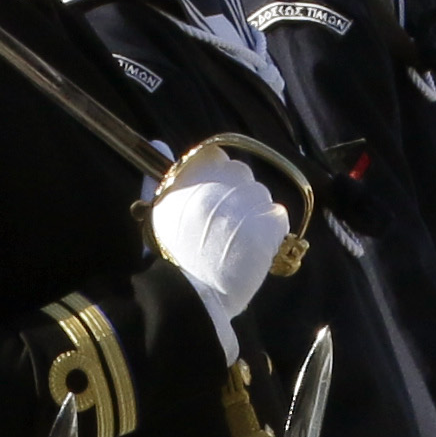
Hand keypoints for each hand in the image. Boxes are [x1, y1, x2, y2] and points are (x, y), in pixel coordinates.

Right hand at [147, 156, 291, 331]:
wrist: (192, 296)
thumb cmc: (172, 259)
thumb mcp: (158, 212)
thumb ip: (160, 176)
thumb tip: (158, 139)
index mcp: (192, 180)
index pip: (216, 158)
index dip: (218, 176)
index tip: (215, 197)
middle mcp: (219, 187)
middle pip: (241, 174)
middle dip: (238, 196)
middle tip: (227, 224)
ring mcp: (244, 206)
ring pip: (260, 195)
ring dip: (253, 213)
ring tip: (239, 240)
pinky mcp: (265, 228)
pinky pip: (277, 215)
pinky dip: (270, 229)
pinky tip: (257, 245)